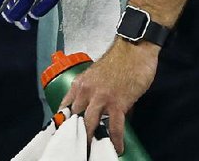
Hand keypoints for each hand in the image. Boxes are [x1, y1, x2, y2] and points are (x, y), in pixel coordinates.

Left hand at [61, 39, 158, 153]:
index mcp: (80, 84)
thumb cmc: (120, 60)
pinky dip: (115, 141)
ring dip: (91, 141)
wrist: (135, 47)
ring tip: (92, 152)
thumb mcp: (100, 75)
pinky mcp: (117, 103)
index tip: (63, 135)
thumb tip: (103, 113)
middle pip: (74, 120)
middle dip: (75, 135)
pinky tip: (117, 148)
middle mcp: (86, 91)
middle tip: (77, 148)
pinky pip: (113, 128)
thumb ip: (97, 94)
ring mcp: (101, 98)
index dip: (63, 123)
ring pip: (90, 126)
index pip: (65, 107)